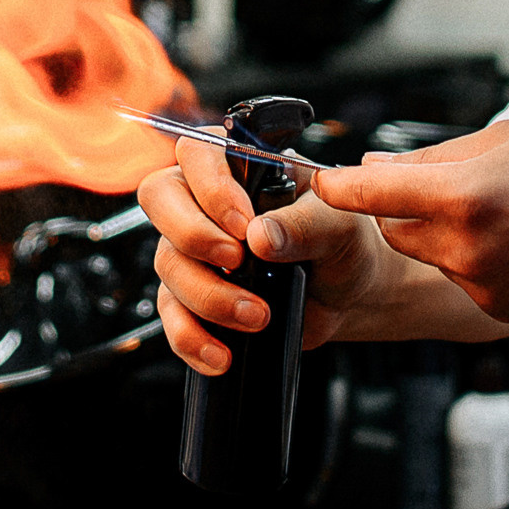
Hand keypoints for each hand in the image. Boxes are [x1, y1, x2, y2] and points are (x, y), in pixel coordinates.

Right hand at [138, 130, 390, 373]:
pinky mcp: (192, 297)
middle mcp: (205, 201)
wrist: (348, 293)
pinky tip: (222, 355)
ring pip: (167, 262)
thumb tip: (261, 236)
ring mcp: (193, 250)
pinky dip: (191, 338)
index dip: (210, 187)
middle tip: (237, 262)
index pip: (197, 153)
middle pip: (160, 198)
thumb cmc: (343, 242)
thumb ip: (303, 224)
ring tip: (258, 316)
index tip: (244, 225)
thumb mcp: (338, 225)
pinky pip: (171, 316)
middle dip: (193, 235)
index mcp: (239, 166)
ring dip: (208, 295)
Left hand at [314, 119, 508, 322]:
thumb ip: (435, 158)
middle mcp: (470, 247)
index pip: (371, 195)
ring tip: (504, 211)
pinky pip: (464, 280)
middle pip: (393, 228)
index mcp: (467, 194)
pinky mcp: (502, 312)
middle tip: (449, 184)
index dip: (337, 187)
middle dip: (402, 207)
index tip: (318, 183)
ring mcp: (486, 287)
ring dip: (442, 233)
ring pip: (429, 255)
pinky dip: (474, 260)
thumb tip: (375, 170)